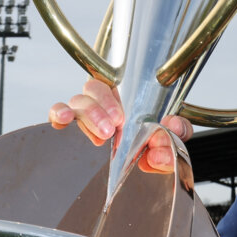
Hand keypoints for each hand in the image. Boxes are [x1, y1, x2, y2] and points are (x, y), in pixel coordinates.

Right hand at [49, 78, 192, 171]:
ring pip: (78, 101)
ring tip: (101, 135)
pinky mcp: (73, 123)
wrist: (150, 155)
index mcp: (130, 93)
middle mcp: (107, 99)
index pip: (118, 82)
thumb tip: (169, 126)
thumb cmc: (158, 139)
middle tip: (112, 128)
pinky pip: (58, 112)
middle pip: (93, 88)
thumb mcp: (174, 134)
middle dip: (100, 109)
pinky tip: (64, 120)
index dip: (114, 99)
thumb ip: (178, 130)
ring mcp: (89, 111)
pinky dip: (58, 114)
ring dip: (87, 116)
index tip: (120, 119)